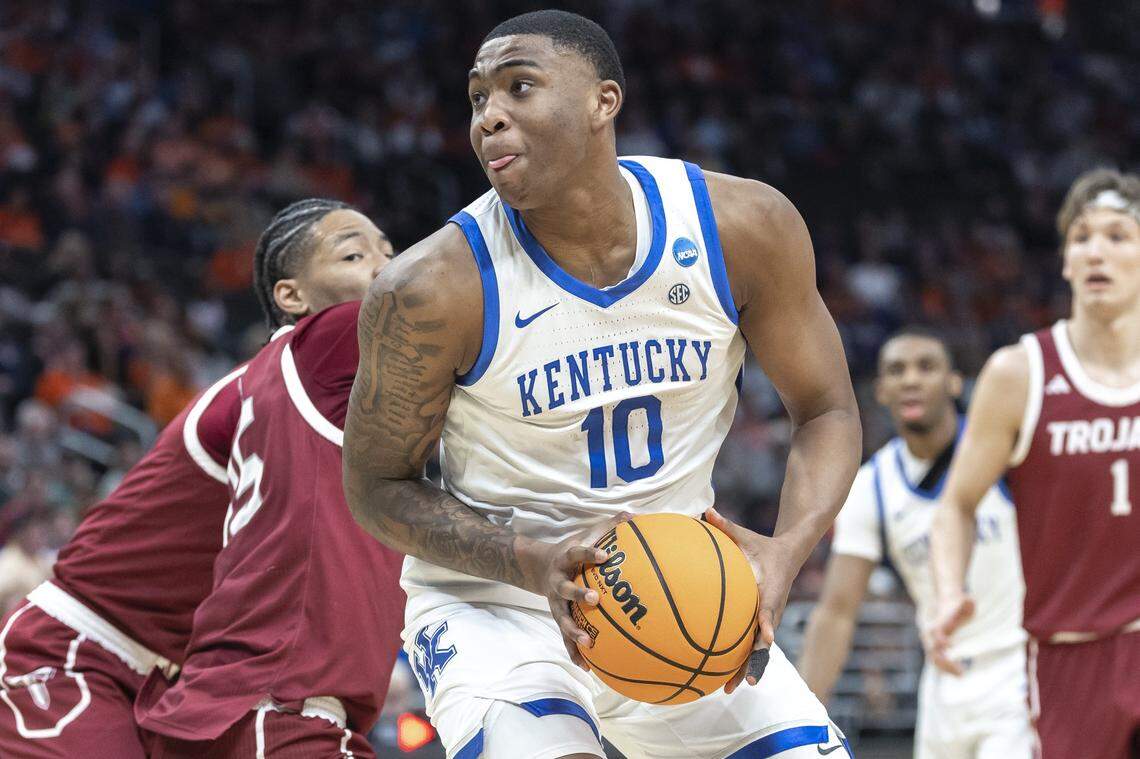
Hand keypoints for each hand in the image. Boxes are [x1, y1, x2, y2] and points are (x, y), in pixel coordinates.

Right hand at [522, 512, 633, 670]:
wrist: (539, 567)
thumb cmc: (572, 552)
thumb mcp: (586, 535)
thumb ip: (608, 527)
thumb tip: (632, 515)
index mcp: (565, 560)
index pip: (577, 553)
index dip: (589, 554)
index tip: (604, 556)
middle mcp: (558, 582)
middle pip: (566, 589)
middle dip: (579, 595)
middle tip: (596, 600)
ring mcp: (556, 603)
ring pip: (563, 619)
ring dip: (574, 632)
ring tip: (589, 644)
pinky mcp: (558, 618)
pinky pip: (565, 638)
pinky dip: (574, 652)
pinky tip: (588, 668)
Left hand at [705, 507, 794, 692]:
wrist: (790, 554)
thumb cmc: (764, 545)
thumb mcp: (746, 535)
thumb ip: (726, 525)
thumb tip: (706, 511)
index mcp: (770, 590)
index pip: (769, 610)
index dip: (767, 624)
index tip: (765, 639)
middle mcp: (772, 609)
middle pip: (764, 641)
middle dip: (754, 661)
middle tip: (743, 681)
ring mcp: (770, 619)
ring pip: (759, 650)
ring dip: (747, 669)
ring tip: (730, 689)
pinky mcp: (763, 623)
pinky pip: (752, 644)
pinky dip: (741, 660)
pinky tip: (722, 676)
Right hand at [926, 593, 974, 675]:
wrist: (946, 604)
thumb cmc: (959, 605)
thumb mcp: (965, 603)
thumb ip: (966, 604)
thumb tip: (970, 601)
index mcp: (938, 623)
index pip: (935, 632)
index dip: (940, 639)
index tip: (949, 646)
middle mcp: (931, 634)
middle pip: (932, 650)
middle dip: (944, 662)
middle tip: (960, 672)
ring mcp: (931, 641)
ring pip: (933, 658)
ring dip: (945, 668)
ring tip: (961, 674)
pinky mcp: (935, 648)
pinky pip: (936, 661)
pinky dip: (945, 668)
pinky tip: (959, 673)